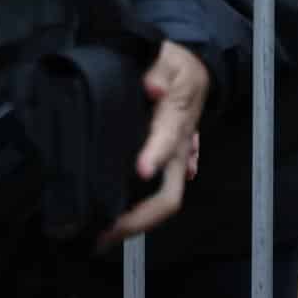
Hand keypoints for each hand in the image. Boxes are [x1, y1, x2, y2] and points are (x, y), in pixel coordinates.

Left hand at [95, 42, 209, 248]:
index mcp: (176, 122)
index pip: (168, 142)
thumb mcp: (167, 59)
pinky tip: (116, 226)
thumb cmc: (176, 65)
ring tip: (102, 238)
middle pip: (168, 196)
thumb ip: (159, 72)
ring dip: (135, 223)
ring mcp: (177, 162)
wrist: (195, 70)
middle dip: (139, 219)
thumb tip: (153, 89)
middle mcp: (179, 151)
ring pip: (162, 202)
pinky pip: (157, 196)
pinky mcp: (168, 166)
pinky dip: (139, 215)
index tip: (139, 170)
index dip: (155, 156)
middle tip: (105, 235)